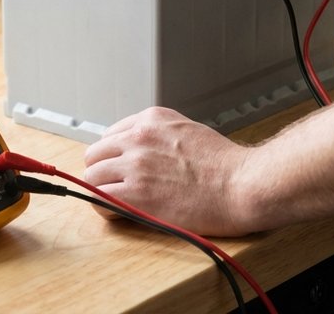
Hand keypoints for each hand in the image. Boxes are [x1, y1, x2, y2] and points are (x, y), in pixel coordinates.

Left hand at [83, 107, 254, 236]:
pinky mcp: (136, 193)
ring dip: (102, 190)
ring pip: (92, 176)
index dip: (114, 156)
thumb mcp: (187, 130)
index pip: (110, 135)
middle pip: (95, 154)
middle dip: (103, 171)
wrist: (242, 184)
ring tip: (121, 203)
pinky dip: (105, 209)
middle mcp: (139, 137)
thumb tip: (141, 152)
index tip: (121, 169)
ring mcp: (135, 164)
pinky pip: (99, 200)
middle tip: (117, 187)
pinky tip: (121, 213)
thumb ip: (159, 136)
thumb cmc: (224, 165)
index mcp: (151, 119)